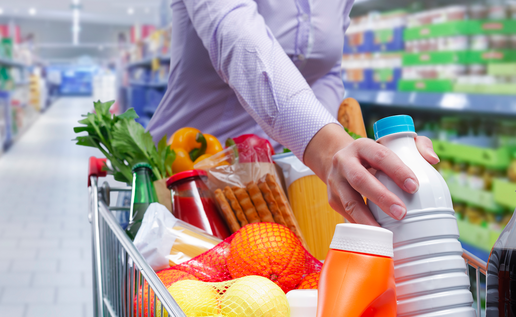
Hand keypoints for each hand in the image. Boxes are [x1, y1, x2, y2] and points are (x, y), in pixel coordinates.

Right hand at [304, 124, 439, 225]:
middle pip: (360, 179)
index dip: (397, 170)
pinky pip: (346, 214)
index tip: (414, 186)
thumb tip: (433, 160)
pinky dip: (361, 225)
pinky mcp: (332, 199)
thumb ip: (418, 145)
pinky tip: (375, 235)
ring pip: (349, 201)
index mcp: (362, 146)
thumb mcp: (392, 143)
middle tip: (401, 213)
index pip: (380, 156)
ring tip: (386, 233)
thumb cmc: (373, 156)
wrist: (337, 161)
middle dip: (381, 197)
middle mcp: (344, 162)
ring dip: (367, 218)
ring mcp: (335, 181)